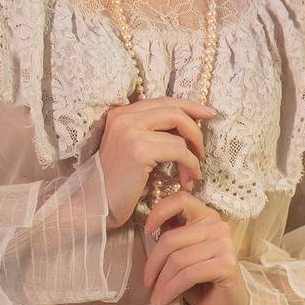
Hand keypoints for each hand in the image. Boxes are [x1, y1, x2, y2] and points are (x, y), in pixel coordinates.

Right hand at [98, 97, 216, 229]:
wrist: (95, 204)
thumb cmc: (118, 182)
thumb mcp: (132, 148)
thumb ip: (151, 132)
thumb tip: (187, 127)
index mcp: (121, 113)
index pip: (164, 101)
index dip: (190, 106)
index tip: (209, 114)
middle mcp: (124, 117)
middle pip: (174, 111)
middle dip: (196, 129)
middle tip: (202, 150)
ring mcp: (131, 132)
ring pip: (180, 133)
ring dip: (193, 155)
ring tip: (193, 172)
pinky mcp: (139, 151)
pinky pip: (178, 152)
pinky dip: (190, 166)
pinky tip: (188, 180)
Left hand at [142, 191, 250, 304]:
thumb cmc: (204, 281)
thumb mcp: (184, 255)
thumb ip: (173, 238)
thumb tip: (151, 227)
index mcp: (207, 217)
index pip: (181, 200)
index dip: (159, 211)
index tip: (146, 231)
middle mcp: (218, 226)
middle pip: (172, 238)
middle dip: (153, 263)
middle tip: (147, 282)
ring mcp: (224, 244)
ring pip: (177, 259)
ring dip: (162, 282)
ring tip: (156, 297)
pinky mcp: (227, 265)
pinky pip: (188, 275)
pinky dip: (172, 289)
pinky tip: (165, 300)